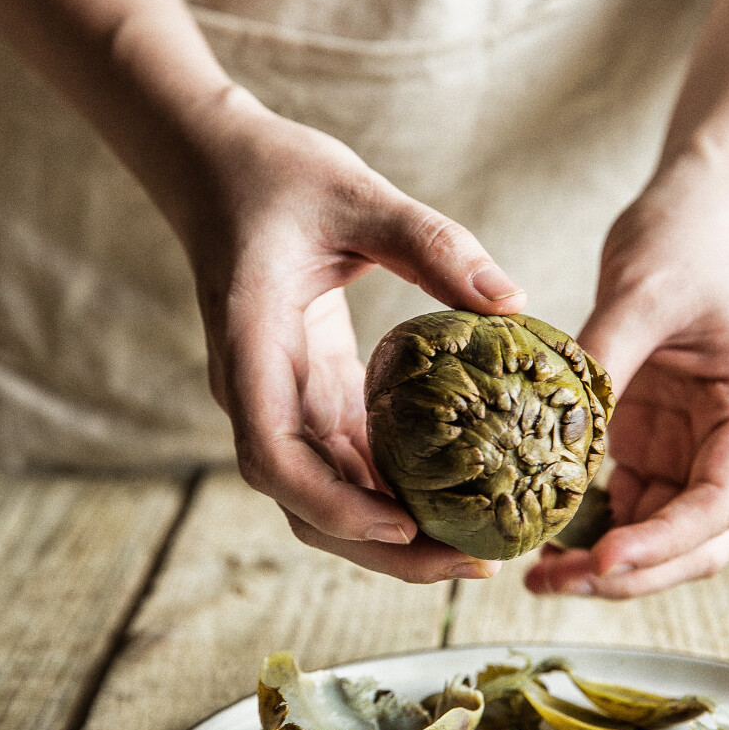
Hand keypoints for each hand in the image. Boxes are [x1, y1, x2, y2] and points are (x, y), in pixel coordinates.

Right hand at [174, 85, 525, 581]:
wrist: (215, 166)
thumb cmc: (275, 173)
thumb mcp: (356, 192)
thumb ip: (432, 242)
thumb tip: (512, 300)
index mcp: (252, 347)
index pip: (273, 455)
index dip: (333, 503)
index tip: (401, 526)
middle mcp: (256, 390)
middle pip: (303, 500)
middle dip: (380, 546)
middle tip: (472, 563)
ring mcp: (279, 398)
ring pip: (322, 494)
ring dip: (388, 532)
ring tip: (472, 550)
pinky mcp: (306, 392)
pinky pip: (344, 461)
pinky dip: (390, 491)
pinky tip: (452, 499)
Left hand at [524, 157, 728, 598]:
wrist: (695, 207)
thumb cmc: (684, 238)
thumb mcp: (639, 292)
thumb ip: (601, 360)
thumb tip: (550, 426)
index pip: (718, 503)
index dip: (662, 543)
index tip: (601, 560)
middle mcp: (726, 440)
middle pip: (695, 540)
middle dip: (631, 573)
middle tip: (553, 583)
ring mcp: (688, 444)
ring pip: (659, 532)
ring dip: (605, 560)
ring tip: (536, 574)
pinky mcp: (649, 437)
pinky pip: (625, 502)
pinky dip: (588, 526)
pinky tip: (539, 533)